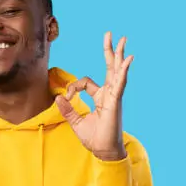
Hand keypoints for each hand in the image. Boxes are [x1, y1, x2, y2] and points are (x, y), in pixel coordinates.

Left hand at [55, 32, 133, 160]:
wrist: (104, 151)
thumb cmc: (94, 138)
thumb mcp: (75, 121)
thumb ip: (67, 109)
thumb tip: (58, 97)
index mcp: (100, 97)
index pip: (86, 82)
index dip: (73, 86)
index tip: (66, 96)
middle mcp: (109, 94)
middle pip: (110, 68)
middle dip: (109, 51)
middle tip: (110, 35)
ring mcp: (114, 97)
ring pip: (116, 71)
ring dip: (119, 55)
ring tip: (122, 40)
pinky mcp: (115, 102)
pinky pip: (120, 83)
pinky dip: (123, 71)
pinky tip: (127, 59)